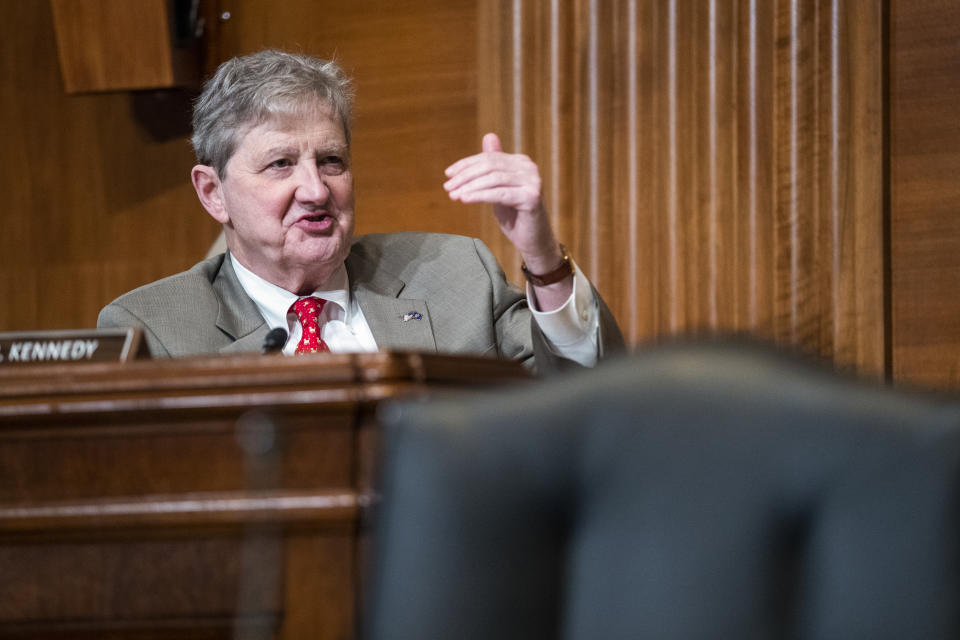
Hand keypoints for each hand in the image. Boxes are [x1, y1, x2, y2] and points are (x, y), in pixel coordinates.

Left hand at [443, 133, 562, 273]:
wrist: (532, 240)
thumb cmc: (515, 215)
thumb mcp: (500, 187)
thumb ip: (494, 165)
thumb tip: (489, 135)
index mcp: (521, 162)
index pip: (489, 157)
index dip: (466, 164)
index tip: (448, 174)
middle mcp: (529, 168)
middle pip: (490, 166)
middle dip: (465, 176)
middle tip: (447, 187)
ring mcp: (533, 182)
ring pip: (493, 179)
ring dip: (470, 186)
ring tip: (453, 195)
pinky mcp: (532, 197)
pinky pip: (500, 194)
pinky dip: (480, 196)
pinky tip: (465, 199)